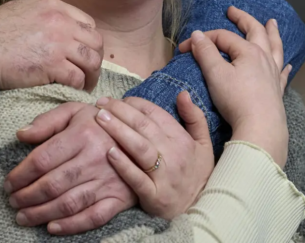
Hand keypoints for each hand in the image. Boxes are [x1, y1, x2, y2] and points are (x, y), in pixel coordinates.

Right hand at [0, 0, 103, 90]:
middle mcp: (60, 22)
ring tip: (84, 85)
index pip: (88, 23)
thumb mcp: (21, 10)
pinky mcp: (52, 65)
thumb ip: (43, 15)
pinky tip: (72, 90)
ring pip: (91, 61)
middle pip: (95, 42)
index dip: (88, 41)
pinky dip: (77, 87)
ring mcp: (58, 43)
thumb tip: (56, 27)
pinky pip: (77, 78)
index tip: (84, 53)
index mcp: (53, 6)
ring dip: (90, 75)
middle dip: (95, 59)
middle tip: (89, 73)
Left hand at [4, 102, 136, 234]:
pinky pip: (94, 217)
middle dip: (27, 197)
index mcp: (82, 134)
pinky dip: (71, 226)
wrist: (140, 136)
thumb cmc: (99, 123)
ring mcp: (108, 181)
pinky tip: (52, 228)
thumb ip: (47, 121)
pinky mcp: (119, 198)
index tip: (8, 184)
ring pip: (69, 203)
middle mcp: (94, 158)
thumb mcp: (75, 111)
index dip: (20, 175)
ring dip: (41, 213)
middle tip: (12, 203)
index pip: (42, 159)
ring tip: (23, 217)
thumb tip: (21, 135)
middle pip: (52, 184)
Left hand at [94, 93, 213, 218]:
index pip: (155, 114)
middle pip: (144, 126)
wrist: (202, 210)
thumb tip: (182, 93)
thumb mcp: (204, 144)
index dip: (135, 103)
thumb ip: (194, 117)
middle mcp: (174, 154)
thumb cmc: (197, 174)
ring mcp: (164, 176)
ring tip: (100, 118)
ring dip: (118, 130)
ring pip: (139, 148)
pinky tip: (109, 152)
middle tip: (101, 103)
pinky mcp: (154, 196)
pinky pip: (137, 178)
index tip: (118, 99)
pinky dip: (123, 165)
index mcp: (182, 139)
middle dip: (120, 111)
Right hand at [178, 6, 290, 166]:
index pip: (222, 37)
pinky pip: (282, 72)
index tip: (184, 48)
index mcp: (248, 51)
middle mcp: (264, 58)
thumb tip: (197, 34)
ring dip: (272, 33)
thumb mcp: (215, 74)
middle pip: (255, 31)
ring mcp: (273, 73)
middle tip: (233, 11)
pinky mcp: (277, 90)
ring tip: (272, 22)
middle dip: (243, 19)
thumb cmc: (236, 100)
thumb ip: (205, 53)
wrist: (261, 127)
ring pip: (275, 47)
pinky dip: (283, 64)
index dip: (202, 39)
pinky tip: (286, 64)